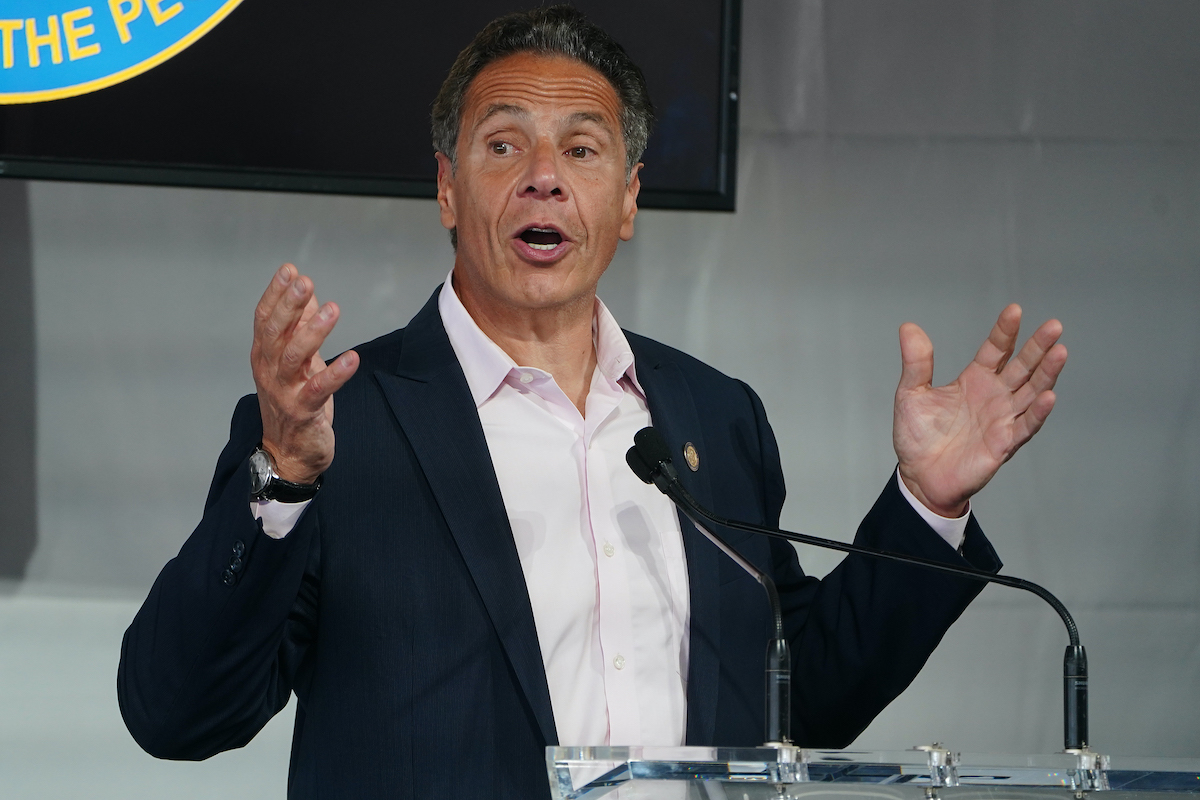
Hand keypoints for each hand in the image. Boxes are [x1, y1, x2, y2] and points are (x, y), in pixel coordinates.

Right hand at [251, 264, 359, 483]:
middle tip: (305, 282)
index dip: (275, 294)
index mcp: (265, 356)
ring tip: (332, 309)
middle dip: (289, 305)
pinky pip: (319, 389)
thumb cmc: (294, 402)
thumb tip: (306, 294)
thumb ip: (299, 328)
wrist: (289, 453)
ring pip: (294, 357)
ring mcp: (284, 392)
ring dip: (313, 332)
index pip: (264, 319)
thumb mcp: (297, 361)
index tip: (289, 270)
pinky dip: (336, 373)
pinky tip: (353, 359)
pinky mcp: (303, 412)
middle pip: (275, 333)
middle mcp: (269, 371)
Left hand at [892, 304, 1066, 516]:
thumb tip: (908, 327)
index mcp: (975, 380)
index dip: (1005, 331)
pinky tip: (1048, 396)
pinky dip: (1038, 412)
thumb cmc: (918, 436)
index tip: (1015, 310)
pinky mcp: (1004, 444)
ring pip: (1031, 392)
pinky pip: (1025, 426)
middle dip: (1038, 346)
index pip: (996, 349)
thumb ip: (915, 363)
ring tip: (1060, 352)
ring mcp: (1002, 419)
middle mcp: (995, 396)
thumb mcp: (911, 394)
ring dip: (1047, 374)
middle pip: (1022, 366)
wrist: (919, 477)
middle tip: (1054, 326)